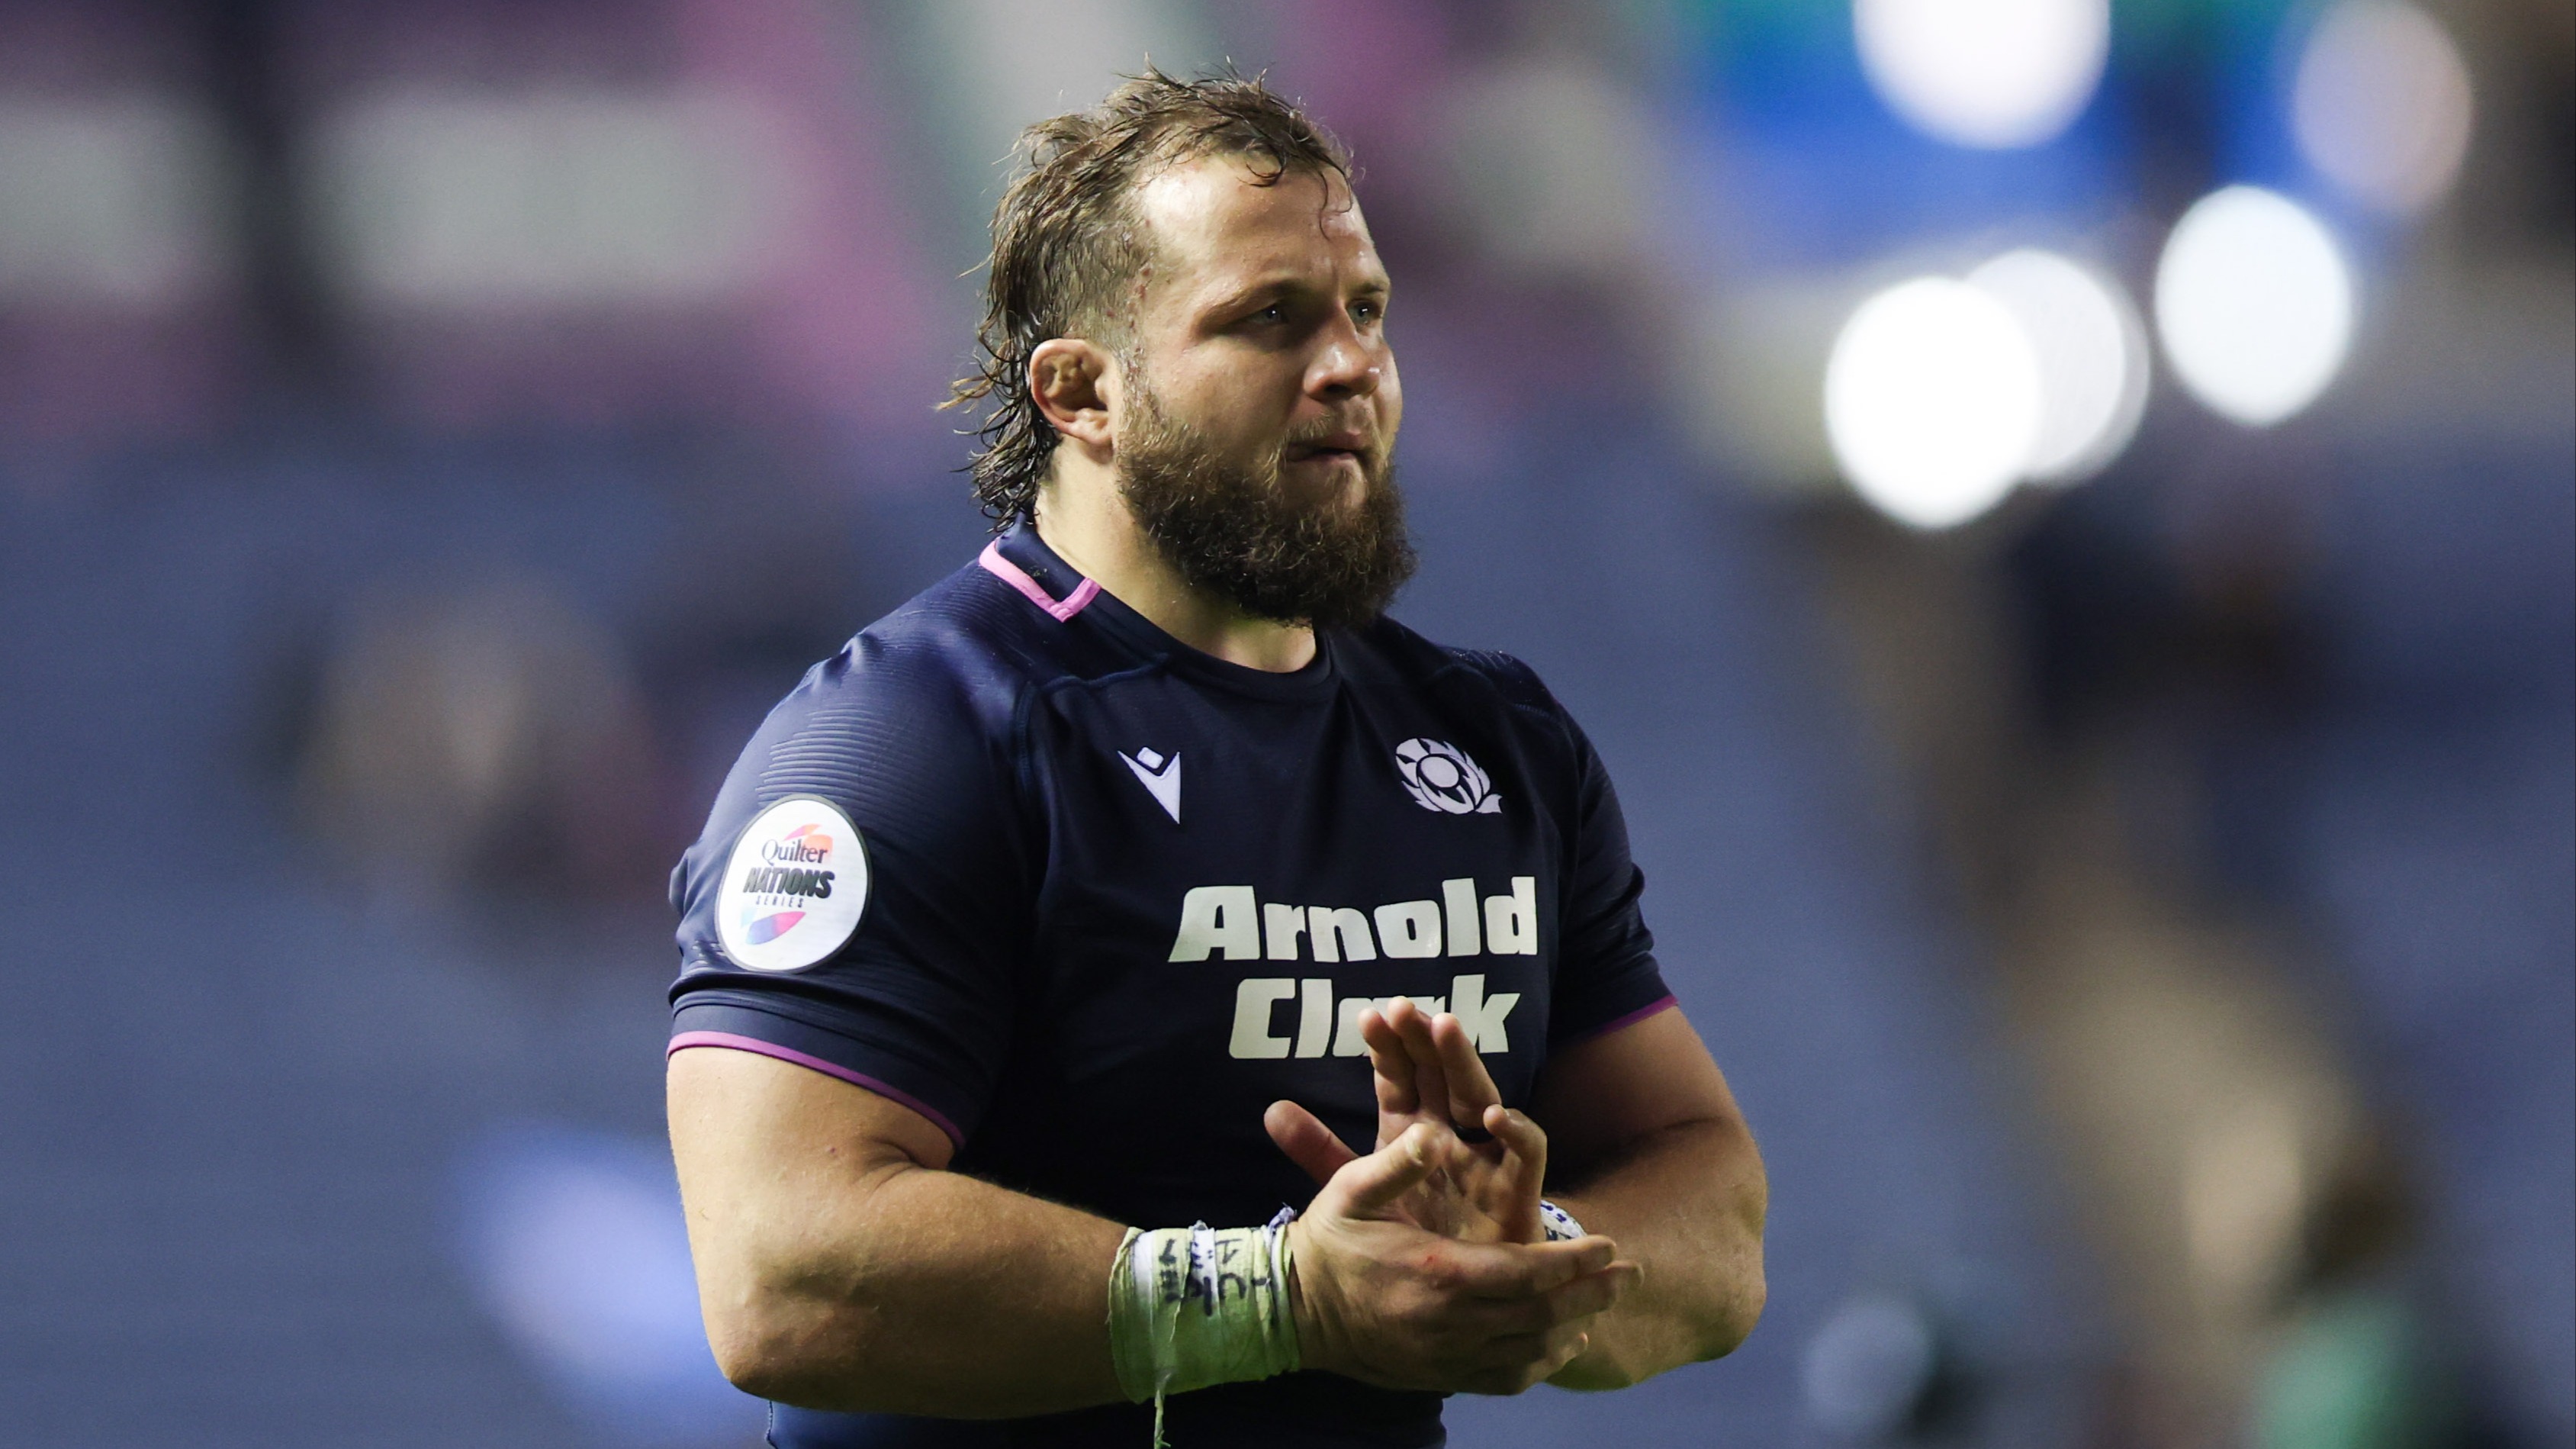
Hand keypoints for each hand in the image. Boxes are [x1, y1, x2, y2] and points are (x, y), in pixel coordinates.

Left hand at [1266, 998, 1545, 1243]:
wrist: (1462, 1290)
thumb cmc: (1414, 1232)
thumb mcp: (1358, 1188)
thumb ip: (1319, 1151)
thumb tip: (1271, 1109)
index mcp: (1410, 1131)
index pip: (1398, 1079)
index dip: (1386, 1048)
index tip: (1369, 1017)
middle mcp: (1449, 1135)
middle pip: (1439, 1076)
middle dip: (1424, 1040)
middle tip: (1406, 1008)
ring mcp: (1485, 1159)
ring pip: (1480, 1097)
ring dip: (1466, 1063)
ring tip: (1446, 1029)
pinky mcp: (1517, 1190)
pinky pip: (1526, 1154)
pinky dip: (1516, 1132)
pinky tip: (1493, 1115)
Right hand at [1285, 1122, 1639, 1394]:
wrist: (1294, 1310)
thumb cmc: (1328, 1241)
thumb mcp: (1352, 1190)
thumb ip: (1398, 1163)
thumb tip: (1433, 1133)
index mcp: (1437, 1272)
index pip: (1525, 1272)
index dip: (1574, 1262)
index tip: (1611, 1246)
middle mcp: (1449, 1322)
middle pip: (1540, 1315)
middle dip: (1591, 1294)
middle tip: (1631, 1276)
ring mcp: (1445, 1356)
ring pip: (1528, 1350)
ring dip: (1573, 1327)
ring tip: (1604, 1305)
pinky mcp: (1439, 1377)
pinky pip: (1503, 1378)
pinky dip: (1539, 1364)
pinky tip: (1560, 1345)